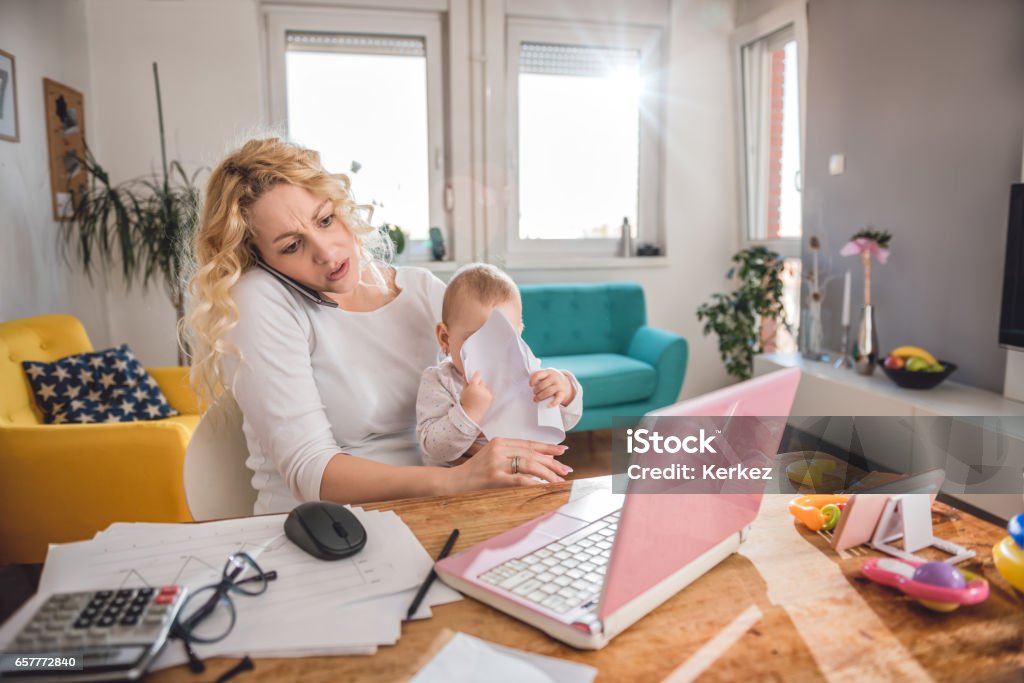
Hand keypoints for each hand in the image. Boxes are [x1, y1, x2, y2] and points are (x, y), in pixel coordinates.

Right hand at [446, 437, 572, 491]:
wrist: (454, 482)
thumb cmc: (474, 471)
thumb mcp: (491, 456)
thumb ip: (510, 455)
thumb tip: (535, 462)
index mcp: (500, 441)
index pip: (529, 444)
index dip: (547, 447)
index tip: (562, 451)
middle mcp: (499, 449)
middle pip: (532, 454)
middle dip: (552, 462)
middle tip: (565, 469)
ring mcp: (496, 463)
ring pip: (529, 465)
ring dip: (547, 473)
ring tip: (558, 480)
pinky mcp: (494, 478)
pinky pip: (519, 479)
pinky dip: (534, 483)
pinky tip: (543, 486)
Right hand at [460, 371, 492, 423]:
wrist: (471, 414)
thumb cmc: (465, 403)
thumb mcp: (463, 391)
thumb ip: (467, 382)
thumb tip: (468, 374)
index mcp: (473, 387)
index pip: (477, 376)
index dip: (477, 374)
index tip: (477, 373)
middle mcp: (481, 389)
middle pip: (482, 381)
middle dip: (479, 384)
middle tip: (474, 390)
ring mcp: (487, 394)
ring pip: (485, 387)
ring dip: (483, 389)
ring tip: (478, 396)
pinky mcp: (490, 398)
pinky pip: (488, 392)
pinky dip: (485, 394)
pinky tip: (481, 399)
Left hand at [529, 369, 574, 406]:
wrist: (564, 382)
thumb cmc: (551, 379)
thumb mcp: (546, 375)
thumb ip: (539, 377)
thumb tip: (530, 385)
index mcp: (548, 372)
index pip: (538, 375)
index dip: (532, 380)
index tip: (530, 385)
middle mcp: (554, 378)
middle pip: (542, 385)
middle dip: (536, 391)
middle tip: (534, 393)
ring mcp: (559, 385)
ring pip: (548, 392)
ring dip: (540, 397)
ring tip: (536, 399)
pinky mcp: (563, 393)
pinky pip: (558, 398)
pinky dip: (553, 403)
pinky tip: (548, 405)